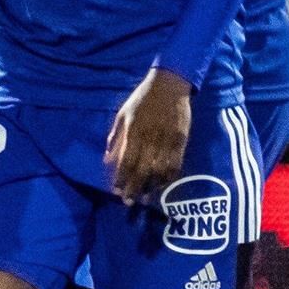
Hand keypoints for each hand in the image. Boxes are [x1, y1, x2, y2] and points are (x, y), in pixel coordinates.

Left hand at [106, 68, 193, 204]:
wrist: (169, 85)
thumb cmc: (142, 99)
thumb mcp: (123, 114)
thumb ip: (115, 136)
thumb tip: (106, 159)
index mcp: (134, 131)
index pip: (126, 160)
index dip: (121, 178)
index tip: (116, 191)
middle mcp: (150, 138)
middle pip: (142, 169)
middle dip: (135, 188)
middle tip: (129, 202)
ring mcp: (167, 139)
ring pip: (160, 169)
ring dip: (152, 186)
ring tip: (146, 199)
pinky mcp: (181, 139)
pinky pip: (176, 162)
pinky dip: (169, 176)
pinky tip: (163, 185)